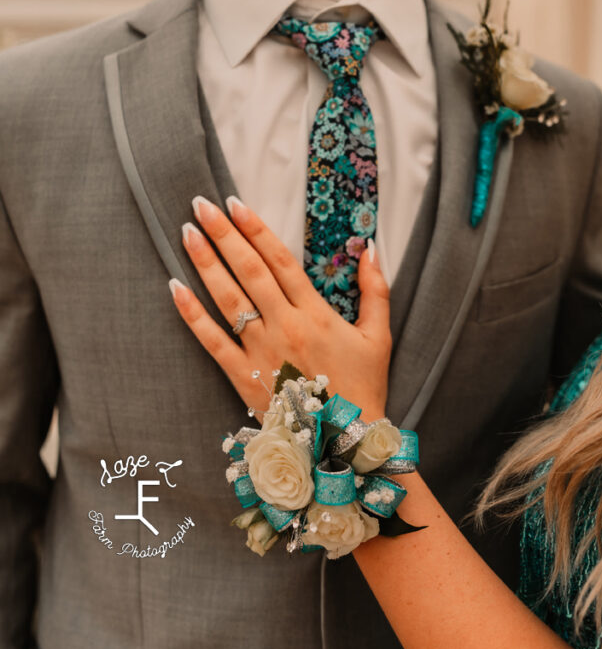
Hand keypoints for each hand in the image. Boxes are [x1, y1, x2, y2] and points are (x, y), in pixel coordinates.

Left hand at [169, 196, 391, 420]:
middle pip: (249, 270)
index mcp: (315, 314)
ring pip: (227, 298)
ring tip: (187, 232)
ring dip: (204, 263)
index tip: (235, 203)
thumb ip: (376, 290)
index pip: (280, 260)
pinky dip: (191, 314)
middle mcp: (285, 326)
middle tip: (200, 204)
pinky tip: (175, 287)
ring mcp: (261, 352)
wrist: (345, 445)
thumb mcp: (379, 336)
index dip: (256, 229)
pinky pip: (211, 340)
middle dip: (224, 234)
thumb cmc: (364, 388)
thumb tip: (371, 247)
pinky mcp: (242, 376)